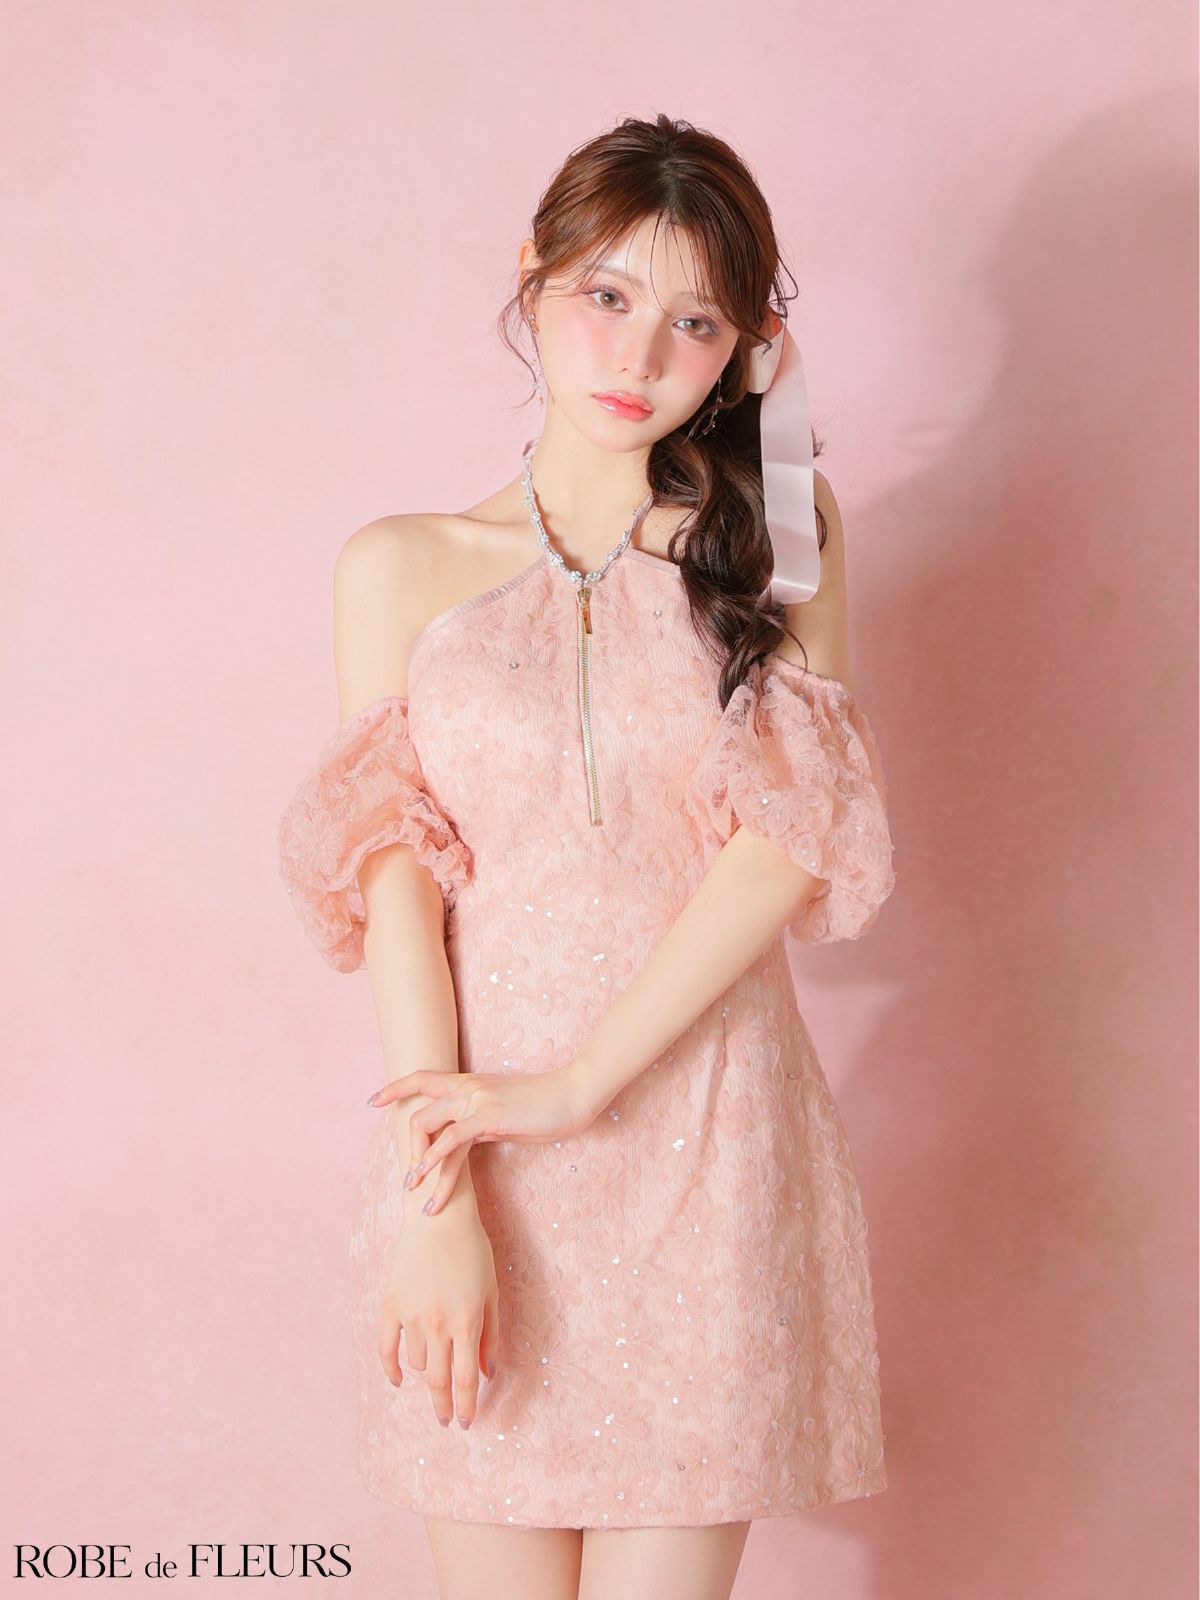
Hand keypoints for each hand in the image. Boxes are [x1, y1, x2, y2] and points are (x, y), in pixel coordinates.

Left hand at [367, 1062, 595, 1216]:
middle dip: (405, 1143)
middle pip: (418, 1107)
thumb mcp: (504, 1111)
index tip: (373, 1101)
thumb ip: (481, 1120)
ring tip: (411, 1189)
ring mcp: (476, 1099)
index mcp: (469, 1083)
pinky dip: (435, 1159)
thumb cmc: (545, 1105)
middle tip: (405, 1175)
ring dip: (416, 1160)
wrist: (574, 1093)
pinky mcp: (489, 1116)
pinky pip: (452, 1139)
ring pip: (428, 1124)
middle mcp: (467, 1086)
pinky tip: (427, 1180)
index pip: (422, 1078)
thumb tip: (466, 1138)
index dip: (395, 1088)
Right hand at [378, 1208, 498, 1428]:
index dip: (466, 1406)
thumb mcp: (490, 1292)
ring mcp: (411, 1316)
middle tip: (446, 1420)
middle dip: (443, 1406)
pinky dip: (391, 1368)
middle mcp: (438, 1324)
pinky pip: (386, 1348)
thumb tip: (488, 1374)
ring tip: (434, 1368)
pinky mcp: (390, 1306)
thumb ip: (491, 1337)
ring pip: (415, 1364)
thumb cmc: (473, 1251)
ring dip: (425, 1373)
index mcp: (467, 1323)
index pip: (466, 1380)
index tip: (466, 1423)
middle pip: (437, 1381)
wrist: (438, 1218)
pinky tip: (398, 1379)